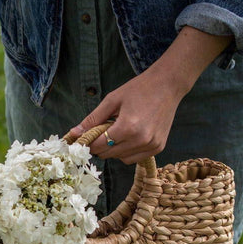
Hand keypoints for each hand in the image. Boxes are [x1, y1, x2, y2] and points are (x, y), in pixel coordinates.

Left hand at [69, 26, 232, 164]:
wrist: (168, 85)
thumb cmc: (139, 89)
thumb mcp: (112, 100)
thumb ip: (92, 119)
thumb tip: (74, 133)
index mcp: (128, 127)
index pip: (99, 145)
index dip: (88, 143)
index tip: (83, 138)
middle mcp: (141, 140)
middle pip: (109, 154)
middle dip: (100, 145)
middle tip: (100, 132)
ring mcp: (151, 145)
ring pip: (120, 159)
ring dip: (113, 149)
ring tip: (117, 131)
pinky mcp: (158, 148)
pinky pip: (134, 158)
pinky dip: (127, 152)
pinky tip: (128, 136)